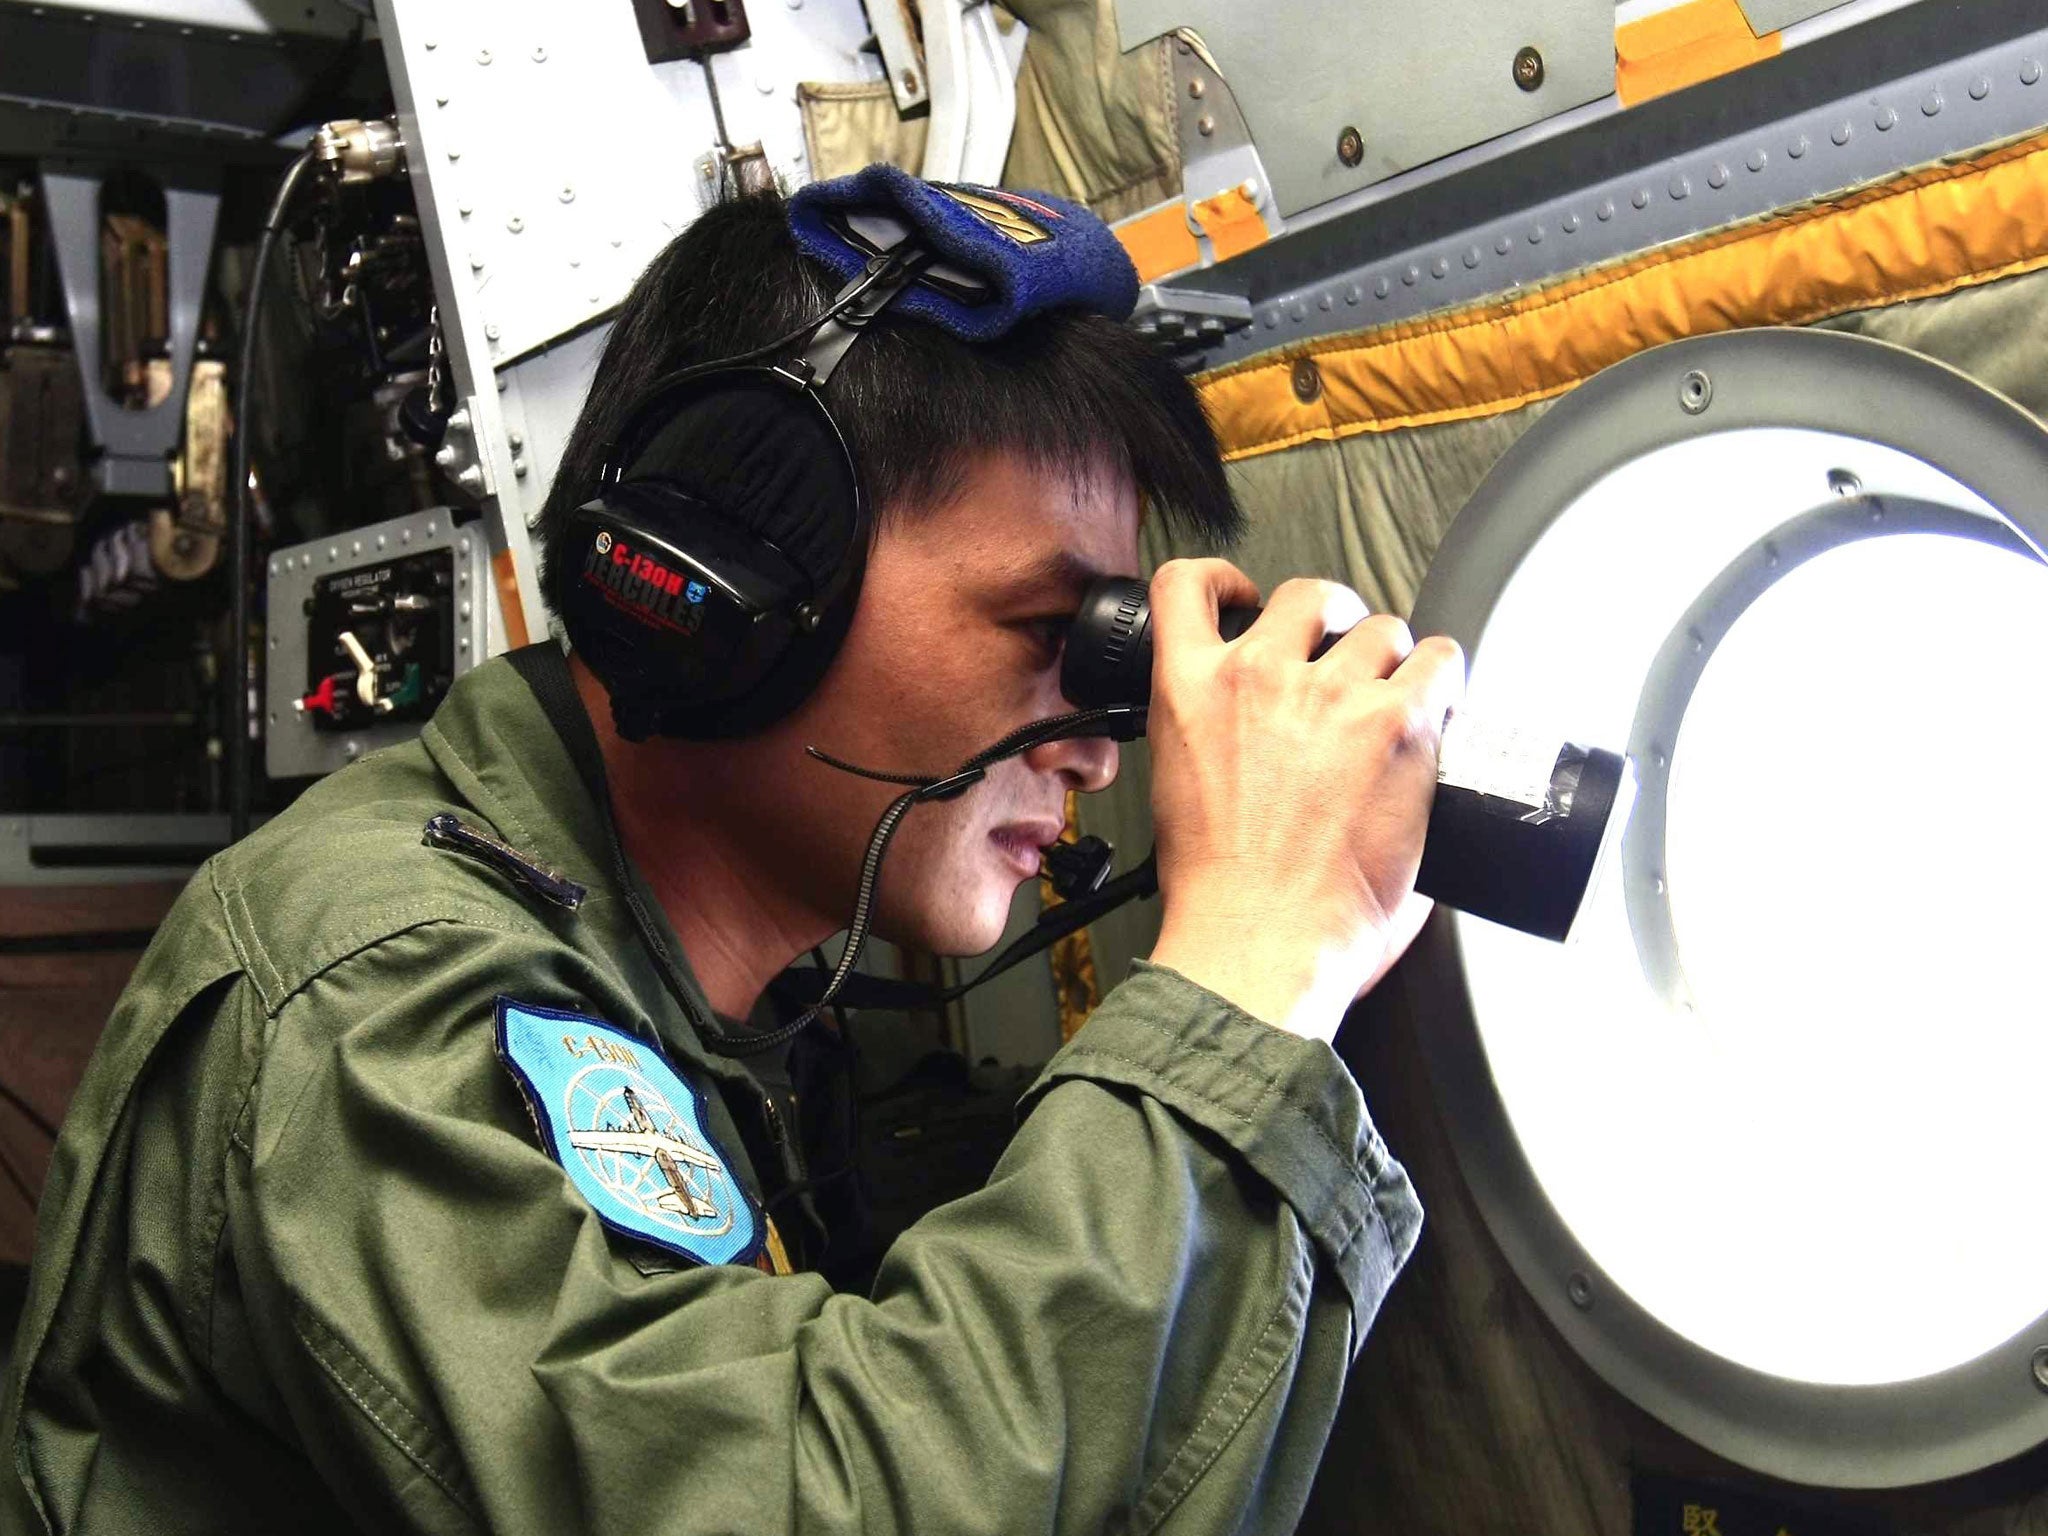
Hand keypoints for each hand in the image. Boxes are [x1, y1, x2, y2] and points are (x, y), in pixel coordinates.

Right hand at [1143, 560, 1464, 1043]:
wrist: (1255, 942)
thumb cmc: (1220, 893)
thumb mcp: (1179, 793)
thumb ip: (1214, 748)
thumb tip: (1255, 747)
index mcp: (1190, 692)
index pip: (1186, 586)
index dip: (1224, 580)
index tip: (1246, 599)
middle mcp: (1258, 676)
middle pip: (1309, 595)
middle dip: (1333, 623)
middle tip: (1346, 663)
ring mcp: (1331, 695)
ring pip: (1382, 627)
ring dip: (1394, 658)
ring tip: (1400, 700)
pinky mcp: (1396, 724)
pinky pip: (1441, 660)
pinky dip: (1446, 676)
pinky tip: (1442, 702)